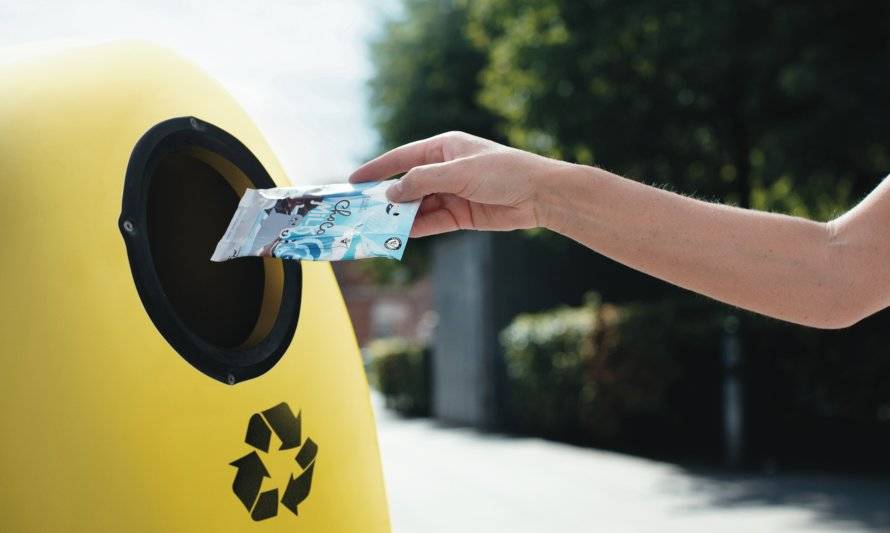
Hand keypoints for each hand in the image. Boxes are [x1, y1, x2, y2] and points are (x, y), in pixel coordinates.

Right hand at [349, 131, 569, 236]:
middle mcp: (446, 169)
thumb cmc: (503, 171)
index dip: (377, 168)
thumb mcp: (458, 171)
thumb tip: (391, 194)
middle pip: (408, 184)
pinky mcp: (462, 215)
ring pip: (418, 206)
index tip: (353, 180)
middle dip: (387, 198)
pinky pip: (432, 221)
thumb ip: (422, 181)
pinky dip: (417, 228)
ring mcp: (453, 193)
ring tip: (377, 227)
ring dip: (401, 216)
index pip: (402, 157)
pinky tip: (401, 234)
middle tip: (361, 211)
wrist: (540, 194)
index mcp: (444, 147)